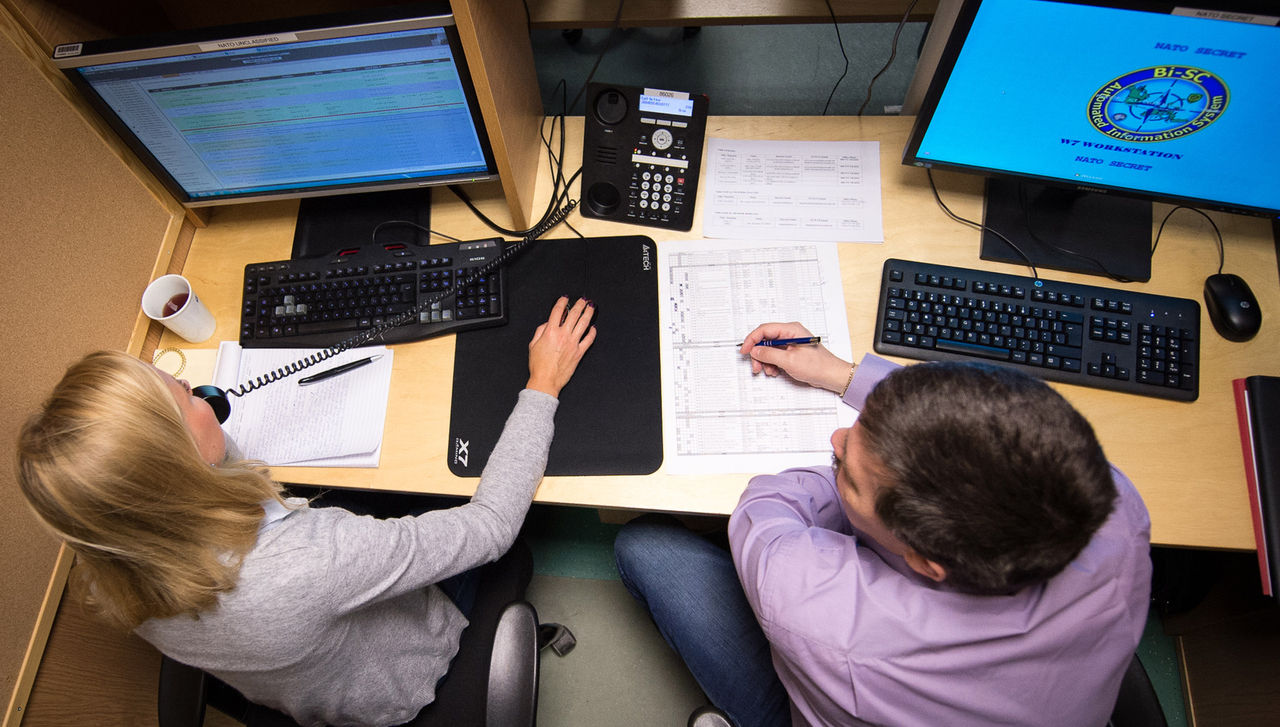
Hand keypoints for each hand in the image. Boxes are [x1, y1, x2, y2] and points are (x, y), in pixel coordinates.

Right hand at [526, 297, 596, 397]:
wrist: (546, 380)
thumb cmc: (539, 365)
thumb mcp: (533, 344)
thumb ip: (540, 331)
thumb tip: (547, 323)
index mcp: (551, 332)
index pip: (558, 311)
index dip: (562, 302)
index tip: (565, 298)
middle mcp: (563, 335)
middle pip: (574, 314)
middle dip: (579, 304)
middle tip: (583, 300)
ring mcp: (573, 343)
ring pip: (583, 324)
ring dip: (588, 313)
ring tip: (591, 307)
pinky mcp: (579, 352)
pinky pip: (589, 339)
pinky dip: (592, 332)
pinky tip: (593, 328)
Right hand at [738, 322, 852, 392]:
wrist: (831, 375)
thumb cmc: (818, 366)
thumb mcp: (790, 361)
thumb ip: (770, 354)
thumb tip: (755, 350)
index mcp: (791, 329)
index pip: (764, 329)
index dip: (752, 340)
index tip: (745, 350)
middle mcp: (790, 333)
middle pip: (765, 340)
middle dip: (758, 354)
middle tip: (756, 366)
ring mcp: (790, 343)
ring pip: (768, 349)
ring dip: (765, 361)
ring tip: (769, 371)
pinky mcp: (791, 352)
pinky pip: (775, 355)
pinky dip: (772, 364)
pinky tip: (775, 371)